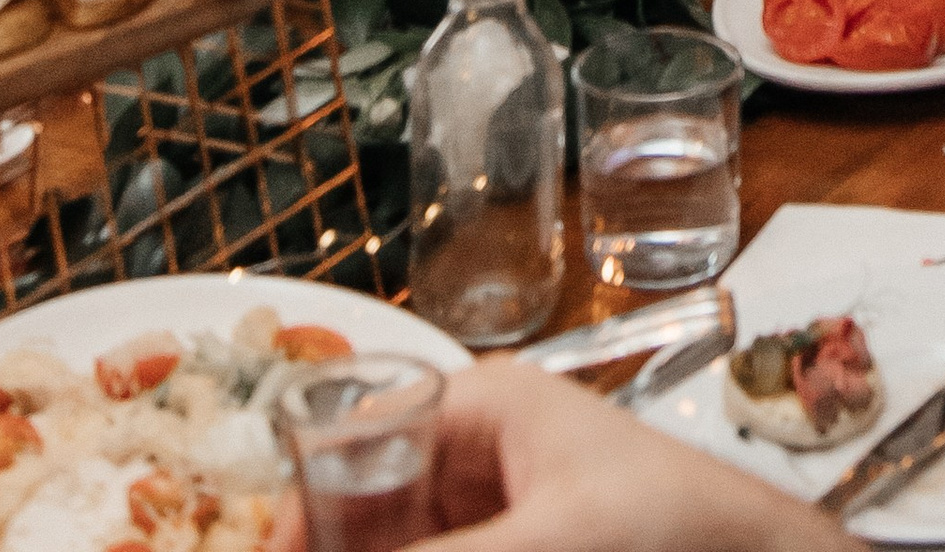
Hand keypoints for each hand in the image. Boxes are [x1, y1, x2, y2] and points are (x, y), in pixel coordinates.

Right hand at [286, 364, 828, 551]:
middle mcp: (478, 456)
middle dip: (334, 537)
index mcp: (483, 408)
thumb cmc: (673, 525)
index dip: (301, 504)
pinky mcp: (518, 546)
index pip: (355, 441)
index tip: (271, 550)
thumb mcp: (539, 541)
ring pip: (398, 536)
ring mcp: (496, 513)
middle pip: (366, 506)